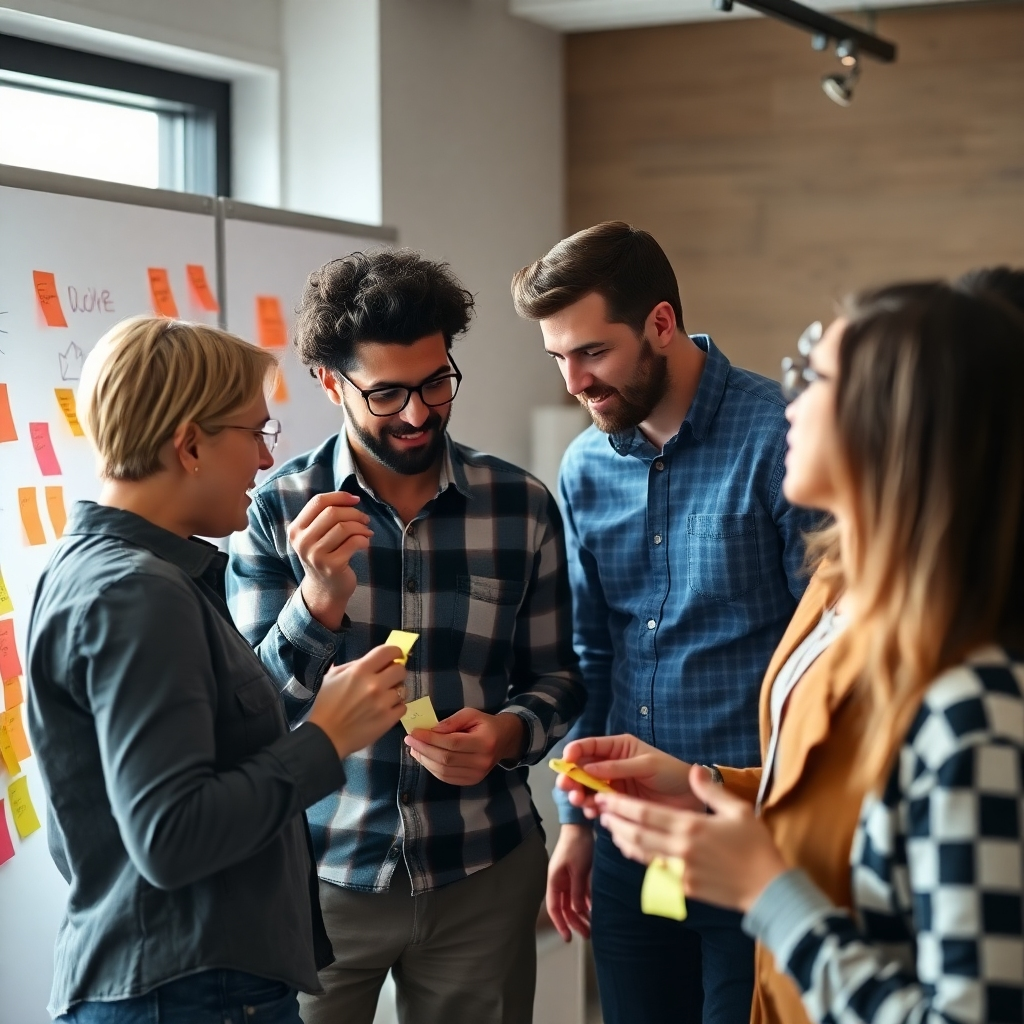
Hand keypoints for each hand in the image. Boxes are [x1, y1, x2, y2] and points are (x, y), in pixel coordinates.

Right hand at [289, 492, 372, 629]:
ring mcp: (316, 555)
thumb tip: (351, 498)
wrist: (325, 589)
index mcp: (296, 529)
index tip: (356, 499)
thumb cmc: (325, 555)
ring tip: (367, 531)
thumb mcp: (317, 535)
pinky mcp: (332, 566)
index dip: (340, 496)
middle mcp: (302, 541)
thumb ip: (326, 516)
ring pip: (344, 527)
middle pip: (332, 513)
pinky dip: (364, 539)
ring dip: (361, 526)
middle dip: (354, 512)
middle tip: (365, 519)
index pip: (318, 502)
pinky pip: (354, 542)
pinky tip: (366, 542)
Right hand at [307, 645, 406, 757]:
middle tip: (388, 679)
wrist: (326, 736)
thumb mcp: (333, 677)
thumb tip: (371, 660)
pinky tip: (385, 710)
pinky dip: (396, 707)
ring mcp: (384, 703)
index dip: (395, 652)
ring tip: (384, 697)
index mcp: (360, 671)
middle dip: (396, 672)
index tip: (393, 657)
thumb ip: (354, 665)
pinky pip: (403, 707)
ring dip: (395, 692)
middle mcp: (375, 684)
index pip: (389, 651)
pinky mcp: (389, 719)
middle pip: (401, 670)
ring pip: (403, 689)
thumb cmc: (326, 705)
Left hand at [403, 708, 525, 785]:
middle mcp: (482, 761)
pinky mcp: (471, 781)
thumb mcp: (471, 714)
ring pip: (443, 771)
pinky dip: (432, 768)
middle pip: (445, 759)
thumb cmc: (485, 724)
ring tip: (414, 749)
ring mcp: (477, 775)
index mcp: (484, 742)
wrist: (504, 740)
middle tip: (410, 740)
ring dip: (425, 760)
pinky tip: (425, 758)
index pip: (452, 743)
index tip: (414, 733)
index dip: (430, 739)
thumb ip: (452, 721)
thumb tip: (432, 730)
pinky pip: (446, 778)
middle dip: (424, 749)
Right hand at [546, 824, 593, 940]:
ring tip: (592, 926)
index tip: (568, 937)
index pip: (554, 908)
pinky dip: (587, 902)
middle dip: (575, 922)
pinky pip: (581, 893)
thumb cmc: (576, 844)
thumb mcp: (578, 869)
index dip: (560, 924)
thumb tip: (578, 910)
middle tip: (587, 934)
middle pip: (565, 908)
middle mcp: (560, 881)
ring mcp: (569, 878)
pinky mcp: (578, 874)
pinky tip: (595, 910)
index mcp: (554, 880)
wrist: (581, 825)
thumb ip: (577, 891)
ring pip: (574, 902)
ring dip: (582, 914)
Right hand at [556, 734, 702, 817]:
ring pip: (587, 788)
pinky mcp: (618, 805)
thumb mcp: (646, 765)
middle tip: (567, 787)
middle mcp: (612, 765)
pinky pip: (599, 806)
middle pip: (583, 769)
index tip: (566, 760)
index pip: (590, 746)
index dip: (575, 751)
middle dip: (572, 777)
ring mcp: (614, 786)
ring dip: (580, 794)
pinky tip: (592, 812)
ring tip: (580, 801)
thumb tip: (587, 768)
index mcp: (619, 748)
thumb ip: (617, 767)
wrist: (691, 798)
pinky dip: (592, 809)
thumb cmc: (672, 773)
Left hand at [595, 765, 786, 912]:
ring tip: (611, 828)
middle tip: (599, 811)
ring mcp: (680, 871)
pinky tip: (634, 849)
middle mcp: (680, 849)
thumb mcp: (737, 809)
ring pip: (641, 853)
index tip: (604, 797)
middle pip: (636, 833)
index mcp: (690, 826)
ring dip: (622, 839)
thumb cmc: (756, 846)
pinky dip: (639, 857)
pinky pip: (654, 869)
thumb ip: (710, 790)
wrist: (768, 889)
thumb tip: (695, 769)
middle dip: (614, 821)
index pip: (644, 813)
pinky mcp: (684, 888)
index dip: (620, 805)